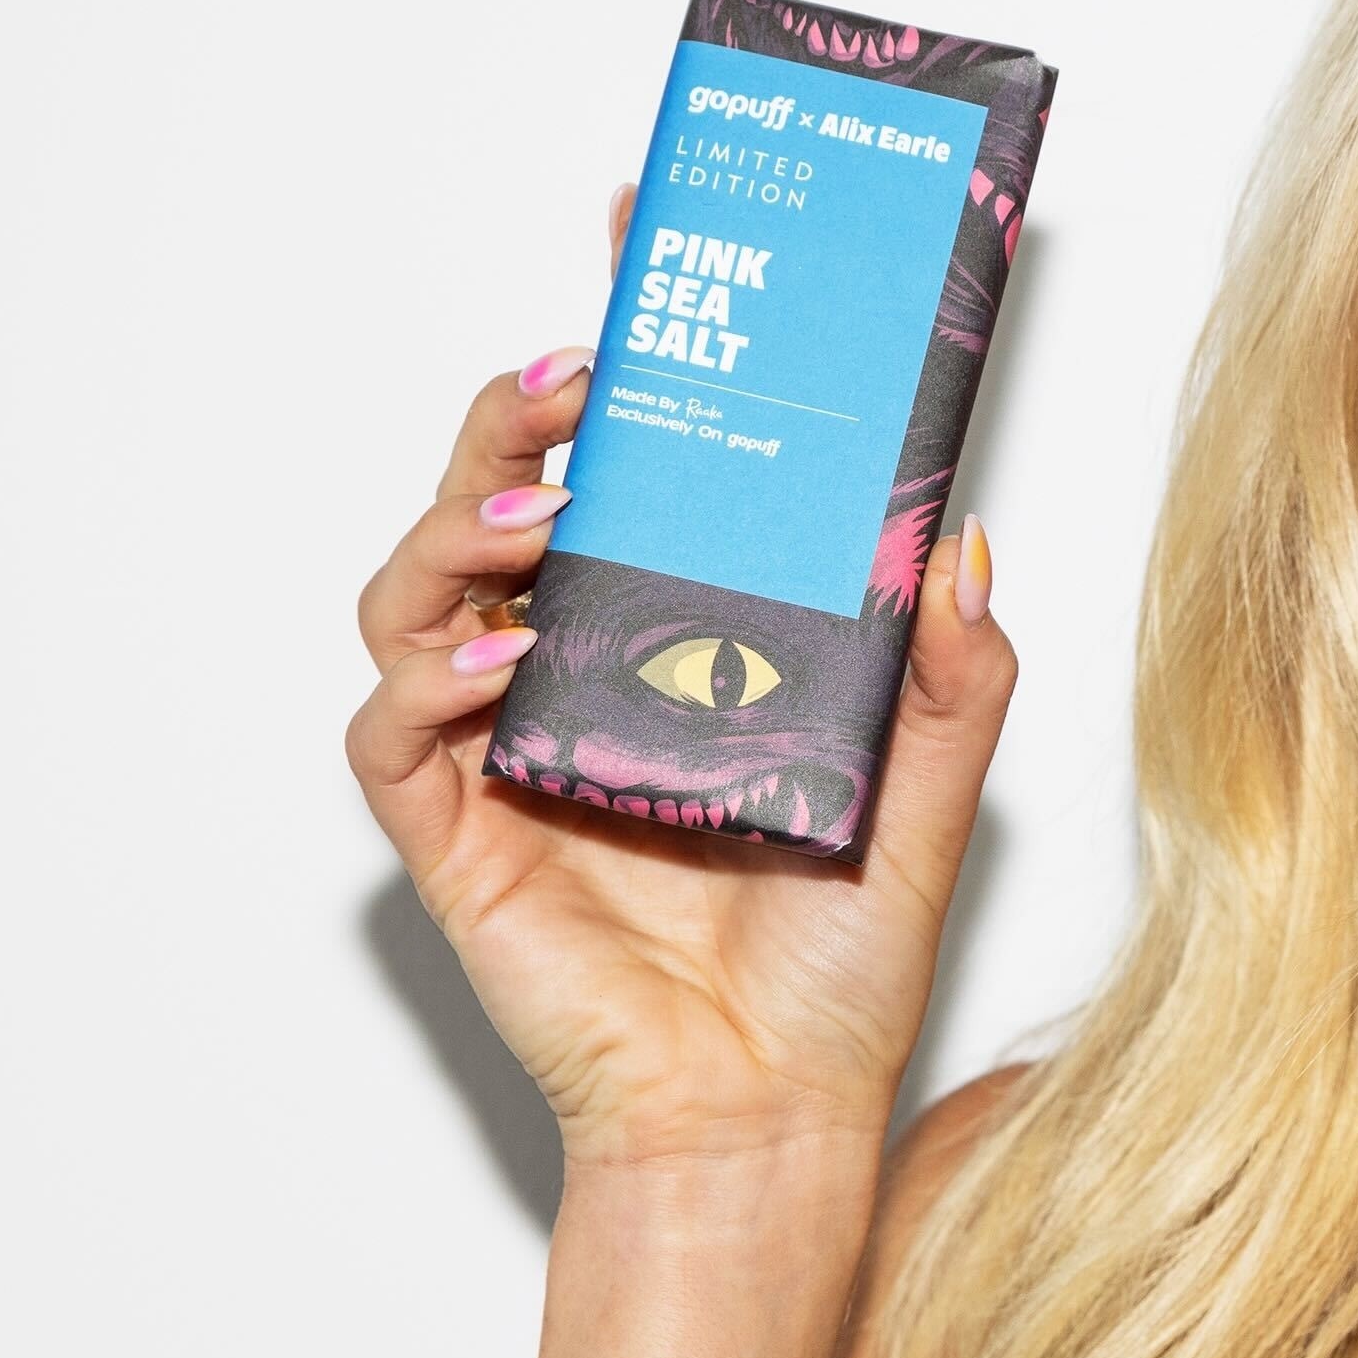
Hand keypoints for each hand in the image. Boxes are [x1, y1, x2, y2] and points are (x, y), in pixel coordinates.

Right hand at [348, 189, 1017, 1169]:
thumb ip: (953, 670)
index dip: (617, 362)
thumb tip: (960, 535)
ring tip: (538, 504)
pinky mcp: (453, 833)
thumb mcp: (931, 791)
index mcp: (679, 647)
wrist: (772, 1113)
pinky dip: (430, 669)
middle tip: (582, 377)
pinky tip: (504, 652)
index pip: (631, 473)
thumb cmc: (835, 968)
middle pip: (502, 498)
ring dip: (462, 520)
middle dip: (521, 415)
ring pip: (420, 588)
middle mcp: (580, 678)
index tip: (636, 245)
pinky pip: (397, 726)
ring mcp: (504, 749)